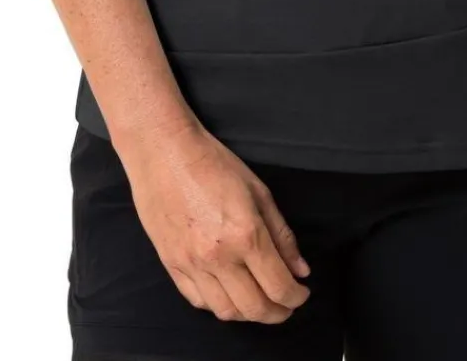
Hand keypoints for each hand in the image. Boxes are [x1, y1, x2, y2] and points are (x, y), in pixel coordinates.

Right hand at [117, 123, 312, 323]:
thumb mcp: (258, 191)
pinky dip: (218, 305)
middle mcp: (219, 257)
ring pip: (225, 312)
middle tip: (286, 305)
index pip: (278, 285)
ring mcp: (191, 265)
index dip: (296, 297)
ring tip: (259, 301)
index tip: (302, 294)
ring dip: (248, 314)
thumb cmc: (214, 163)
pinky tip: (229, 293)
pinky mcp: (171, 266)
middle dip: (277, 313)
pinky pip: (198, 301)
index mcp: (246, 234)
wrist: (164, 152)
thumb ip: (282, 235)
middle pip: (254, 308)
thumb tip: (300, 269)